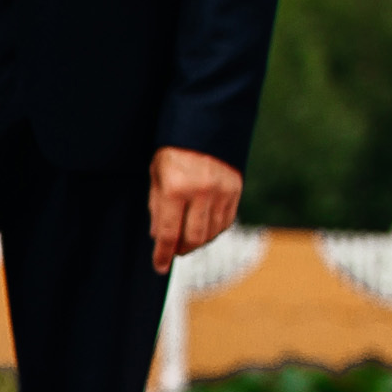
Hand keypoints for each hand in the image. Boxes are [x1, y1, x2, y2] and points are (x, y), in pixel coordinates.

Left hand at [148, 146, 241, 273]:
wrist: (203, 125)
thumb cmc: (173, 150)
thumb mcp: (156, 176)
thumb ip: (157, 208)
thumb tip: (158, 237)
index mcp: (175, 188)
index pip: (168, 233)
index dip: (163, 254)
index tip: (159, 267)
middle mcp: (201, 192)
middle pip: (193, 238)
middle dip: (182, 250)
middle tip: (174, 252)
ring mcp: (221, 190)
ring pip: (212, 233)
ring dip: (198, 242)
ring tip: (187, 240)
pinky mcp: (236, 188)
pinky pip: (226, 221)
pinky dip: (214, 231)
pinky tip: (204, 230)